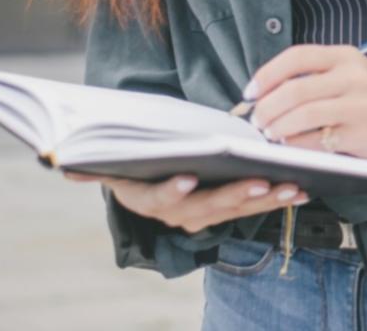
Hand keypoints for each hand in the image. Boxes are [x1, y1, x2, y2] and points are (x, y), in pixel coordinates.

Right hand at [62, 171, 306, 234]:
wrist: (151, 170)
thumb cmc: (137, 152)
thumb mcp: (115, 157)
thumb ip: (95, 163)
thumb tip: (62, 165)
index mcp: (145, 198)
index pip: (157, 198)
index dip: (171, 190)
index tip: (188, 178)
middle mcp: (176, 213)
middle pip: (208, 208)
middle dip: (237, 195)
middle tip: (264, 182)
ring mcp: (205, 214)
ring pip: (238, 209)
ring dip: (268, 198)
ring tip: (294, 185)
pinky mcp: (229, 209)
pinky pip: (255, 205)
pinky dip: (279, 197)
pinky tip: (304, 188)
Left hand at [244, 44, 366, 160]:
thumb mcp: (353, 73)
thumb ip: (317, 78)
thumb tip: (267, 94)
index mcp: (345, 56)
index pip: (296, 57)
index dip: (266, 75)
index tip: (250, 92)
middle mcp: (352, 76)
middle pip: (293, 89)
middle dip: (266, 108)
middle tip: (257, 121)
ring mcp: (357, 105)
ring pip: (301, 115)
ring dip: (277, 128)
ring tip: (270, 135)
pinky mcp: (359, 133)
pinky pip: (316, 140)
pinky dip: (295, 145)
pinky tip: (289, 146)